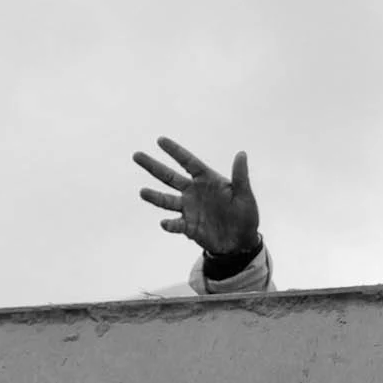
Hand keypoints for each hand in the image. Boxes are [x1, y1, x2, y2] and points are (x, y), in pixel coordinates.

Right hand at [134, 139, 259, 260]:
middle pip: (169, 176)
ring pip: (166, 200)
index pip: (188, 162)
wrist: (241, 241)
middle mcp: (193, 192)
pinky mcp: (188, 227)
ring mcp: (189, 209)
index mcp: (207, 180)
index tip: (160, 140)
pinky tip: (165, 223)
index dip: (175, 151)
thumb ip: (240, 176)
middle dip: (153, 166)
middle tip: (136, 155)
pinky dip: (170, 224)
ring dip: (154, 197)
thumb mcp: (244, 195)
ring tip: (142, 192)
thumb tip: (242, 154)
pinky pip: (176, 224)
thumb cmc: (245, 214)